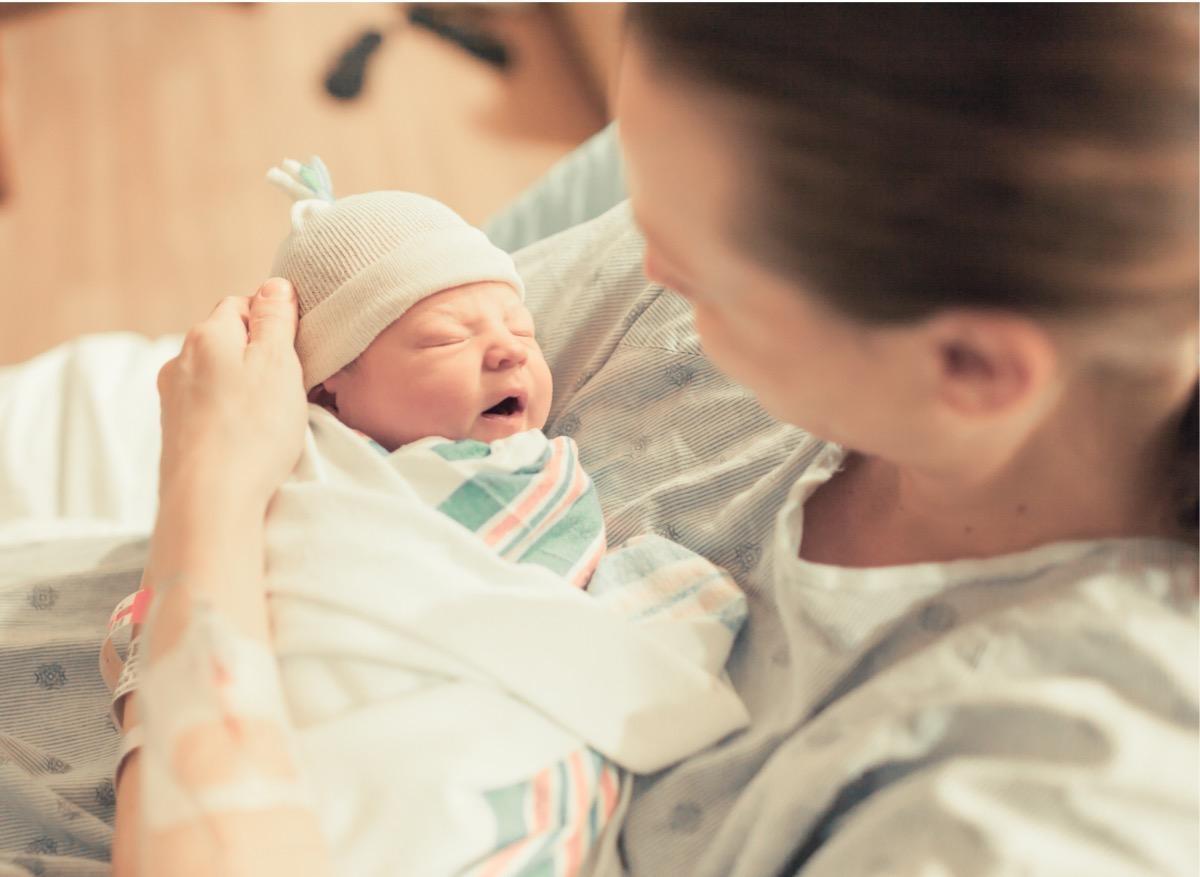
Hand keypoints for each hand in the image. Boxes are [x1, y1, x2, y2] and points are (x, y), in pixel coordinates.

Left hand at [156, 278, 306, 511]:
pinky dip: (229, 415)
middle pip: (226, 341)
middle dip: (256, 355)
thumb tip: (275, 286)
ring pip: (216, 376)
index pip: (241, 305)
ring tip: (270, 416)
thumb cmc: (252, 429)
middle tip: (288, 384)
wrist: (210, 499)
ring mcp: (173, 398)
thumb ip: (276, 320)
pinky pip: (208, 408)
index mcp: (207, 335)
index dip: (271, 322)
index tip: (294, 349)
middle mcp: (181, 360)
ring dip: (242, 387)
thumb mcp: (278, 362)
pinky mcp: (175, 432)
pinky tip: (247, 438)